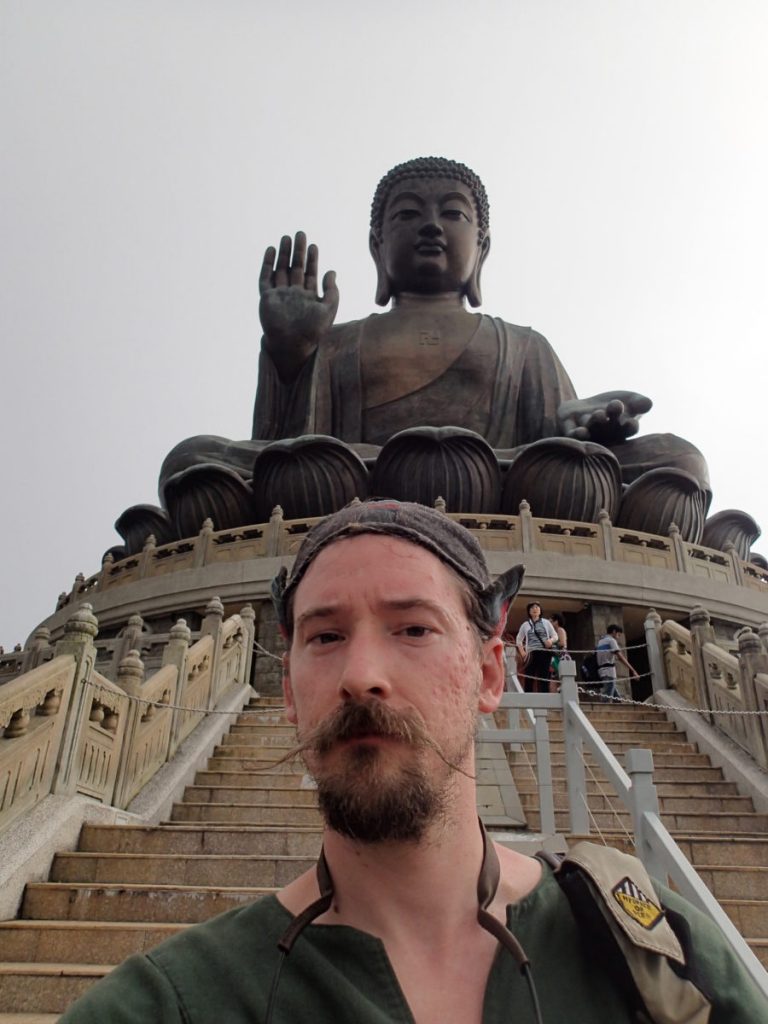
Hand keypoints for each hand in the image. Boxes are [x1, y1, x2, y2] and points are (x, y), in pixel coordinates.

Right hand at [259, 232, 338, 373]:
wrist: (292, 345)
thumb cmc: (312, 331)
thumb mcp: (329, 309)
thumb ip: (332, 291)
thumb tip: (332, 271)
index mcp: (308, 297)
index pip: (310, 274)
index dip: (312, 259)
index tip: (314, 246)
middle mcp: (293, 294)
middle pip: (295, 268)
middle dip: (298, 252)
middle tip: (300, 234)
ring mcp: (279, 295)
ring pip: (281, 270)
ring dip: (284, 254)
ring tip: (286, 238)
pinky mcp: (267, 298)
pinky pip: (265, 278)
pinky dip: (267, 264)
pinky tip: (271, 250)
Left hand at [557, 391, 651, 445]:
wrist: (586, 408)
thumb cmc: (613, 406)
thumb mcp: (629, 401)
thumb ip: (639, 403)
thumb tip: (648, 404)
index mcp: (621, 429)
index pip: (628, 429)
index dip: (630, 426)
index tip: (632, 422)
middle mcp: (604, 434)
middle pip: (609, 427)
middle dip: (612, 417)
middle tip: (615, 406)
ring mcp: (587, 431)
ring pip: (591, 428)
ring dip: (595, 422)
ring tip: (599, 414)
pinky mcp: (569, 428)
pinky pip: (571, 433)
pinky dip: (575, 433)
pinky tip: (579, 431)